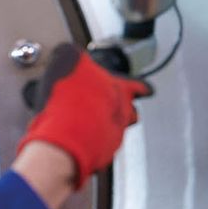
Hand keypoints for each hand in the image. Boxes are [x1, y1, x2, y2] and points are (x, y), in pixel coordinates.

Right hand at [18, 45, 151, 189]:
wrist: (61, 139)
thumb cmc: (67, 101)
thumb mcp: (67, 60)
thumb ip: (72, 54)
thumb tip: (68, 52)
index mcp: (118, 88)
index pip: (138, 85)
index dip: (141, 86)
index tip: (146, 89)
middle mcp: (121, 113)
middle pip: (131, 112)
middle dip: (125, 109)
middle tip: (114, 107)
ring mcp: (112, 136)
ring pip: (117, 131)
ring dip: (107, 127)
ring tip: (92, 125)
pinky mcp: (99, 156)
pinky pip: (99, 148)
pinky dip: (90, 144)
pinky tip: (76, 139)